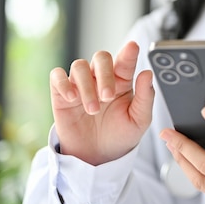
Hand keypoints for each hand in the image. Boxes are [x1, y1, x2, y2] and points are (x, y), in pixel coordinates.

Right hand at [49, 41, 154, 164]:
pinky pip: (57, 77)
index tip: (133, 47)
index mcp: (122, 81)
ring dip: (86, 86)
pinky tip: (73, 98)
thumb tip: (147, 73)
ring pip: (79, 66)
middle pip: (100, 58)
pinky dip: (63, 83)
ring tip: (93, 110)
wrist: (99, 156)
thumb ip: (145, 97)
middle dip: (105, 74)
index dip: (129, 53)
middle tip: (107, 96)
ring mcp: (81, 84)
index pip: (125, 61)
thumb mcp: (139, 120)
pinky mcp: (62, 94)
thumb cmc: (120, 135)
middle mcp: (101, 78)